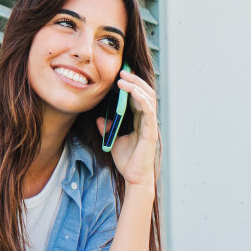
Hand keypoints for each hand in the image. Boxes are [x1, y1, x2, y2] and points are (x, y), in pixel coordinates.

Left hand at [94, 69, 159, 189]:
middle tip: (122, 72)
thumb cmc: (127, 161)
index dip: (131, 84)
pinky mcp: (150, 131)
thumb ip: (107, 128)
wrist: (133, 178)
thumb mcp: (112, 140)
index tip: (120, 75)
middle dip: (134, 80)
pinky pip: (148, 110)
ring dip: (136, 85)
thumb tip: (100, 118)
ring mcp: (150, 125)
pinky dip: (140, 98)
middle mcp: (147, 120)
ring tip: (123, 79)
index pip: (138, 97)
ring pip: (148, 98)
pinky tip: (131, 91)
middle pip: (145, 93)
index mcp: (140, 120)